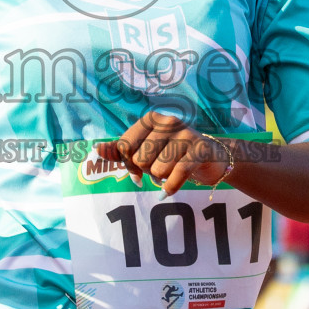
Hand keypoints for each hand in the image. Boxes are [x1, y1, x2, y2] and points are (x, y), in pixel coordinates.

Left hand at [95, 110, 233, 198]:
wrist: (211, 158)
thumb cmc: (172, 153)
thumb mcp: (145, 148)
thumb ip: (120, 150)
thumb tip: (97, 149)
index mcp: (151, 118)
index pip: (125, 146)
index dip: (129, 163)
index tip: (139, 166)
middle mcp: (168, 121)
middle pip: (140, 159)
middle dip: (148, 170)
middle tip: (160, 167)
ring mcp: (186, 135)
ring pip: (157, 170)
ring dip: (162, 178)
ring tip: (171, 170)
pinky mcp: (200, 150)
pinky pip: (175, 176)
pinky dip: (170, 188)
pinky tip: (169, 190)